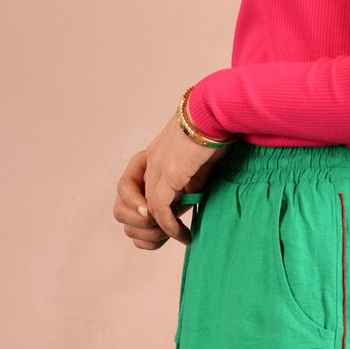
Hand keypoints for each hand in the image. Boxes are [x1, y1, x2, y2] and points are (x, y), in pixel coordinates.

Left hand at [114, 111, 229, 251]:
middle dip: (146, 227)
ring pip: (143, 209)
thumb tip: (191, 197)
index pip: (138, 191)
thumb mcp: (201, 161)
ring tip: (178, 237)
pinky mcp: (168, 173)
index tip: (171, 226)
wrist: (219, 111)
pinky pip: (159, 208)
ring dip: (158, 230)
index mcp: (154, 156)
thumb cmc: (216, 130)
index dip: (151, 215)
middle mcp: (150, 161)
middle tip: (168, 237)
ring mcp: (156, 167)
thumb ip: (191, 179)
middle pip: (130, 203)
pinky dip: (169, 226)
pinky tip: (183, 235)